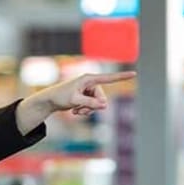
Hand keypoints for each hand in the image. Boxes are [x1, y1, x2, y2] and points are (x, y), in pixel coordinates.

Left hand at [16, 71, 135, 132]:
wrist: (50, 100)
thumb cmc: (60, 97)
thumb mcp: (74, 101)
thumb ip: (90, 103)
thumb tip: (105, 105)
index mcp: (89, 79)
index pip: (109, 78)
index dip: (122, 76)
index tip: (134, 73)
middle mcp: (91, 83)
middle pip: (102, 99)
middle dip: (93, 107)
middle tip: (79, 110)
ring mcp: (89, 90)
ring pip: (98, 105)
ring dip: (88, 110)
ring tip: (75, 111)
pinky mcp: (87, 96)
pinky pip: (93, 107)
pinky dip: (85, 111)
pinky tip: (75, 111)